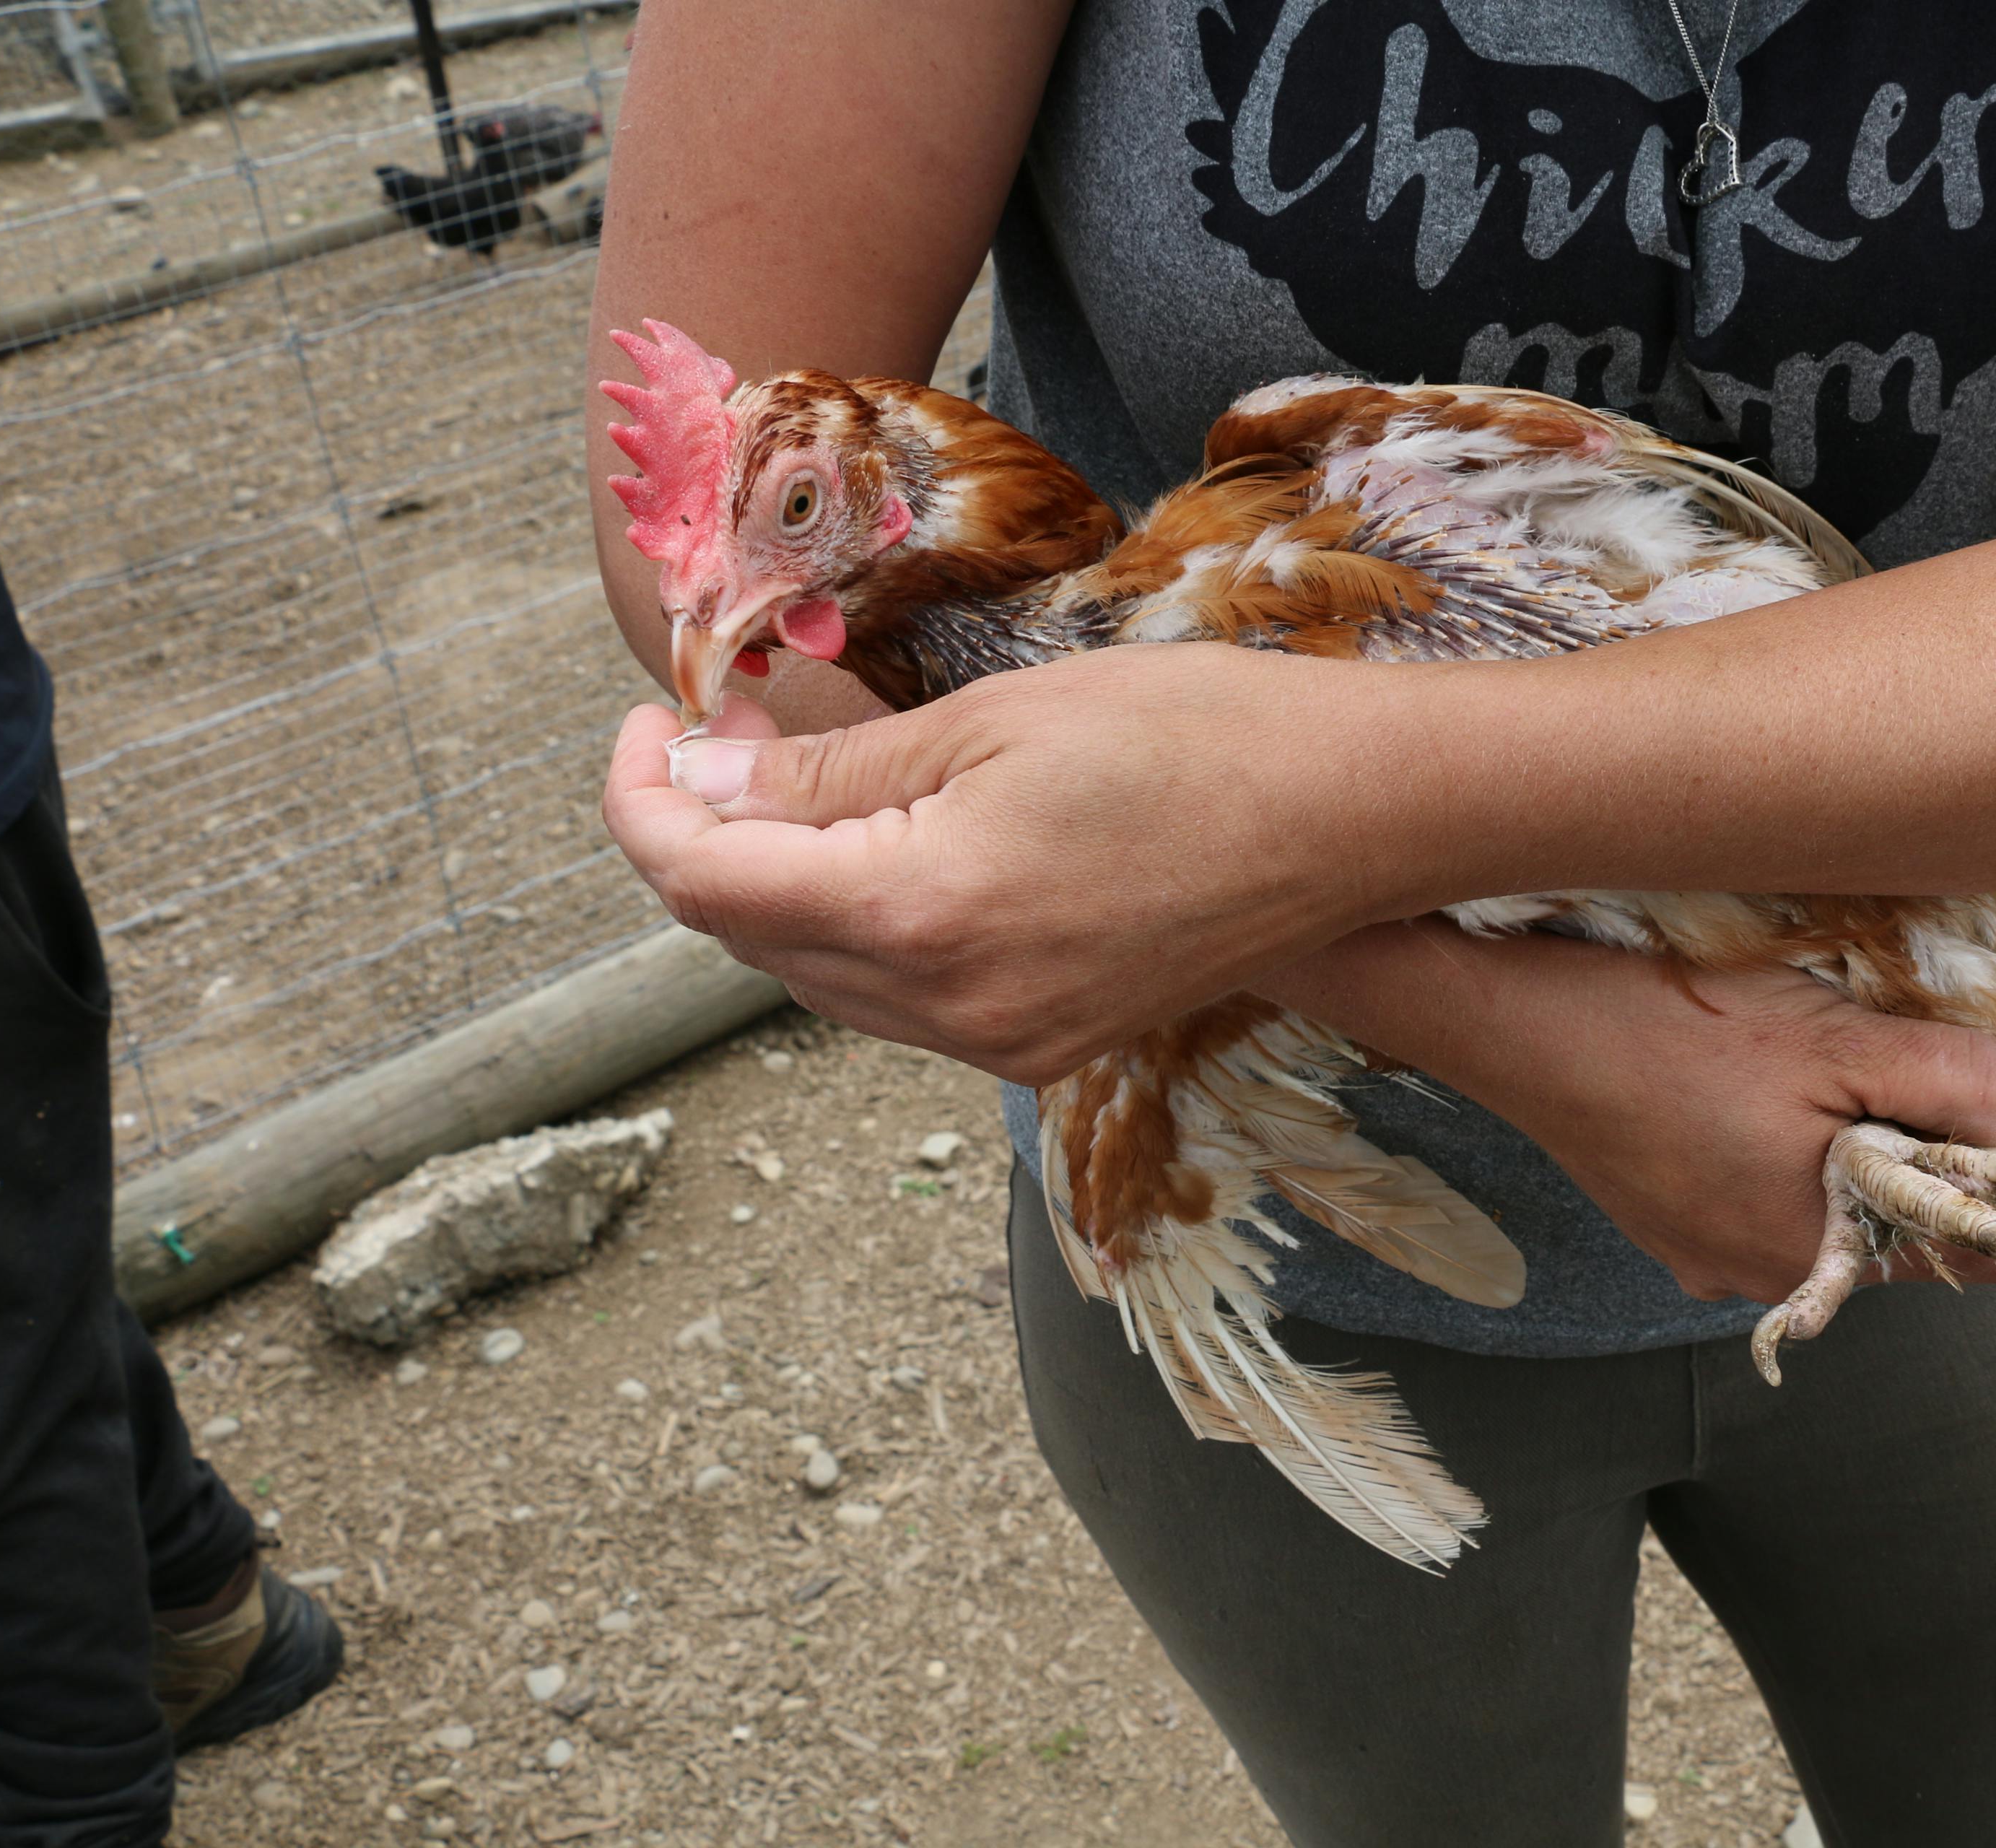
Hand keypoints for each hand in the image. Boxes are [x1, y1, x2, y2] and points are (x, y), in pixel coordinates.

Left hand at [601, 645, 1406, 1082]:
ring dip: (780, 886)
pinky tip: (888, 848)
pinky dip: (860, 925)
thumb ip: (829, 771)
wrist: (1355, 817)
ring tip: (799, 779)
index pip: (703, 880)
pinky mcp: (1046, 1046)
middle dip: (707, 836)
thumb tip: (702, 777)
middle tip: (723, 729)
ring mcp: (1004, 1045)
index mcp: (922, 915)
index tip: (649, 719)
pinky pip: (901, 1000)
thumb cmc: (1195, 736)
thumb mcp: (989, 719)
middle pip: (751, 939)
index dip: (640, 797)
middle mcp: (952, 1011)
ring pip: (821, 978)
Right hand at [1255, 924, 1995, 1303]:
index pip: (1962, 1252)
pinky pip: (1753, 1190)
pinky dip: (1769, 1141)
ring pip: (1820, 1202)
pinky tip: (1735, 1077)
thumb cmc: (1671, 1030)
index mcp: (1813, 1253)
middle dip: (1908, 1146)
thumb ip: (1954, 1086)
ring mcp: (1697, 1252)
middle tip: (1878, 1052)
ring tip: (1801, 1056)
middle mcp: (1756, 1276)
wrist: (1510, 1019)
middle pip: (1887, 1222)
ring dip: (1835, 1140)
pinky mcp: (1657, 1218)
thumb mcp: (1835, 1041)